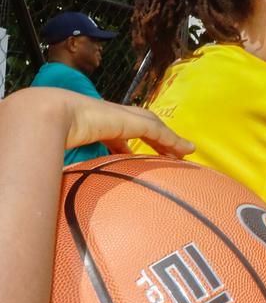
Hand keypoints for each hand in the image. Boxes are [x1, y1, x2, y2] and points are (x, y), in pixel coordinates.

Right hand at [18, 86, 193, 156]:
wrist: (45, 115)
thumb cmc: (43, 134)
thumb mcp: (57, 152)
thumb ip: (62, 165)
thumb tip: (54, 187)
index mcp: (92, 122)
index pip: (113, 132)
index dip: (124, 143)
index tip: (130, 155)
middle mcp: (109, 116)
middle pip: (139, 124)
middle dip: (154, 137)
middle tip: (168, 152)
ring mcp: (120, 115)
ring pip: (153, 127)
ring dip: (169, 140)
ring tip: (184, 152)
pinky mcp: (131, 120)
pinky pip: (158, 132)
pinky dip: (173, 141)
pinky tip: (186, 150)